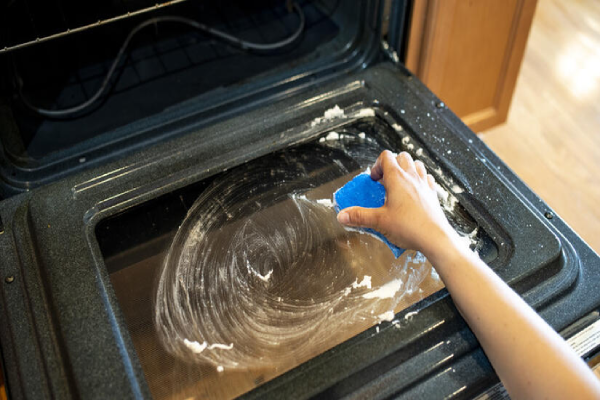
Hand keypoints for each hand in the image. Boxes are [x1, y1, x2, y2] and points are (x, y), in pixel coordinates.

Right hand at [336, 150, 458, 254]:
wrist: (435, 238)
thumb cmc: (408, 227)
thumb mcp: (379, 221)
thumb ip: (359, 216)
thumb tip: (342, 216)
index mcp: (397, 178)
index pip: (386, 156)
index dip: (377, 165)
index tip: (374, 181)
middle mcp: (412, 177)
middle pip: (402, 156)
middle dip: (391, 165)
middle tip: (385, 182)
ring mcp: (425, 184)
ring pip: (416, 164)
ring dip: (407, 170)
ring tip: (399, 185)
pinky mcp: (433, 194)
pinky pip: (427, 179)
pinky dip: (420, 181)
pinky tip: (415, 193)